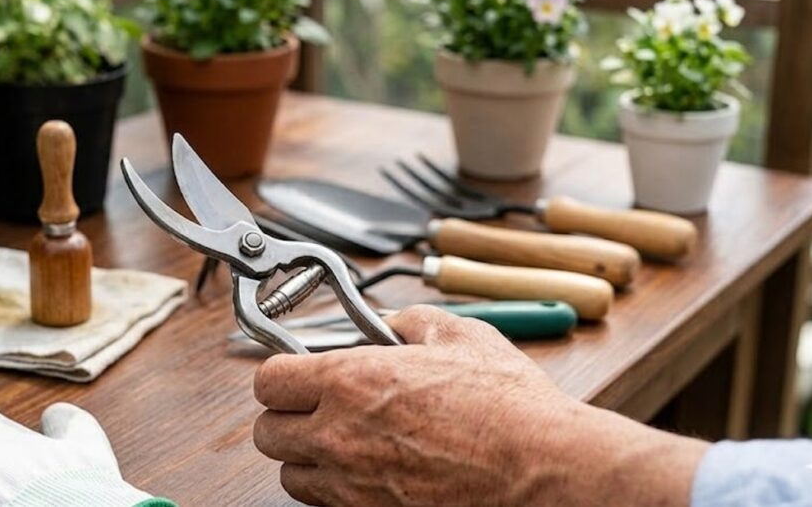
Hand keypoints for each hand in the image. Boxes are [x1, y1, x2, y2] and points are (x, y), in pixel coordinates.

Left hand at [253, 305, 707, 506]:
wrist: (544, 470)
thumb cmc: (510, 408)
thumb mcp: (462, 336)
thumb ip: (411, 323)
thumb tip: (390, 323)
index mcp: (353, 381)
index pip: (269, 380)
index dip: (281, 373)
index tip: (296, 372)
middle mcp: (340, 435)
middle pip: (267, 432)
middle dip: (286, 417)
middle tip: (315, 407)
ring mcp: (352, 483)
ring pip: (289, 476)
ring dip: (306, 458)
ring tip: (341, 441)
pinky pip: (325, 504)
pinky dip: (334, 489)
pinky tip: (365, 469)